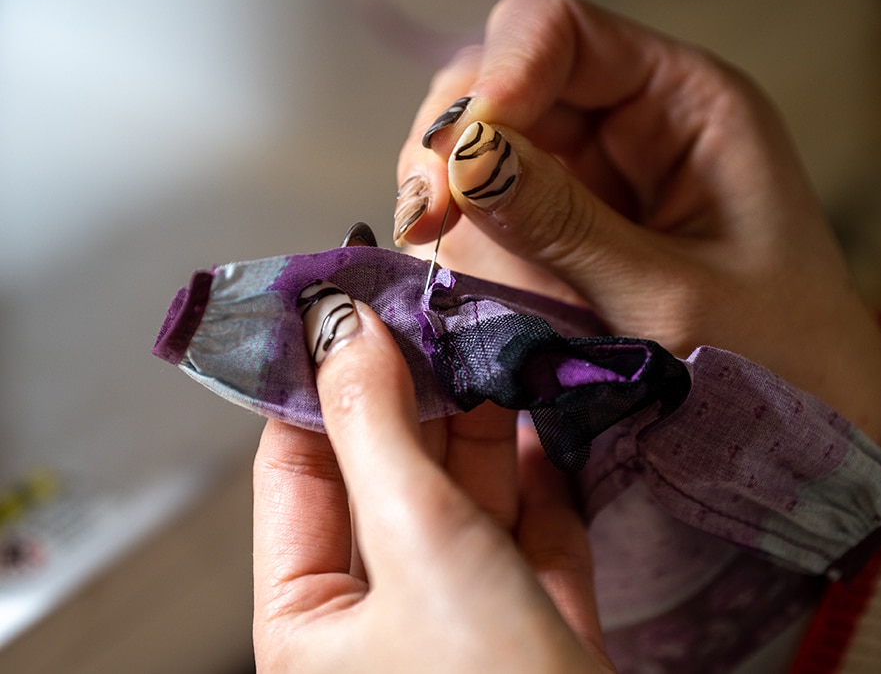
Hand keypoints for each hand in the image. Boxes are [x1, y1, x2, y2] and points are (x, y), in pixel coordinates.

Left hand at [252, 295, 613, 672]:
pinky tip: (542, 417)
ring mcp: (465, 620)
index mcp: (310, 616)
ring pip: (465, 498)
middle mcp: (381, 617)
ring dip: (482, 421)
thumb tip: (340, 326)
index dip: (317, 378)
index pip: (297, 468)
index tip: (343, 297)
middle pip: (387, 473)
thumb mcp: (418, 544)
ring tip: (494, 339)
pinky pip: (531, 534)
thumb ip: (377, 428)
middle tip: (440, 305)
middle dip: (415, 390)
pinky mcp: (539, 624)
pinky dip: (538, 477)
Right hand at [393, 0, 880, 444]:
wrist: (808, 424)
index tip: (460, 160)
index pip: (563, 34)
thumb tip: (465, 158)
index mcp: (687, 105)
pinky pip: (489, 220)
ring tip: (450, 266)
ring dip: (453, 207)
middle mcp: (632, 127)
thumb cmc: (779, 358)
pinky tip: (476, 291)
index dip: (499, 75)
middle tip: (425, 222)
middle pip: (501, 85)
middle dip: (454, 147)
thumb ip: (565, 225)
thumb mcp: (673, 297)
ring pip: (481, 155)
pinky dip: (467, 253)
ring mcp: (593, 182)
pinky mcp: (565, 237)